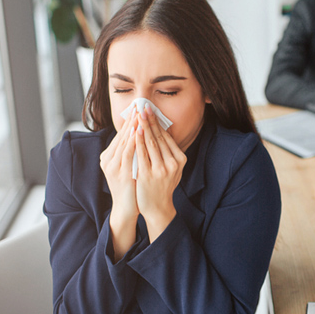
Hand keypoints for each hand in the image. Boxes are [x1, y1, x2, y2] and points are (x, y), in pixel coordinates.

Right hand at [100, 111, 138, 259]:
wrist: (127, 208)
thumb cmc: (131, 186)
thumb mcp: (130, 165)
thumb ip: (132, 151)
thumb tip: (141, 135)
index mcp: (109, 156)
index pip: (120, 135)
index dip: (130, 121)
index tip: (138, 108)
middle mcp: (108, 160)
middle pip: (121, 136)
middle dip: (131, 120)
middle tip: (139, 106)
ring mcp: (112, 166)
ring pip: (123, 143)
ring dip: (131, 128)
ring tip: (139, 115)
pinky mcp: (119, 174)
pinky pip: (127, 154)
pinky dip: (132, 142)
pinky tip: (138, 133)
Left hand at [134, 105, 186, 241]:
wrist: (158, 207)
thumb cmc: (162, 185)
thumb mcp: (172, 168)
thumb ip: (169, 152)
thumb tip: (163, 131)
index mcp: (180, 160)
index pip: (167, 137)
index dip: (158, 123)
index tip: (151, 110)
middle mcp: (172, 163)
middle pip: (159, 137)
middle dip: (150, 120)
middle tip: (143, 106)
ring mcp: (161, 169)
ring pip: (150, 143)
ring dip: (143, 126)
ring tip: (138, 114)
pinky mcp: (148, 174)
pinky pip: (141, 154)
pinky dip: (138, 141)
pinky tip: (134, 131)